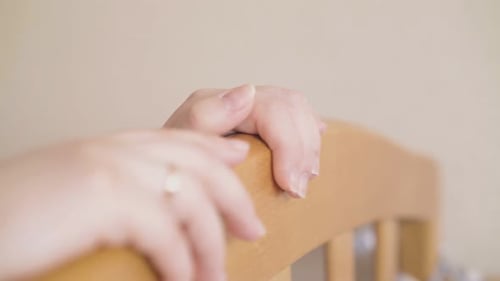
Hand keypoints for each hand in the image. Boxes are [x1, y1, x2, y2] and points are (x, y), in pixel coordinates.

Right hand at [0, 129, 264, 280]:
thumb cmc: (18, 221)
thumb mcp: (75, 196)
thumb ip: (116, 193)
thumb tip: (152, 214)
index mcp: (107, 147)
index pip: (176, 140)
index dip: (213, 148)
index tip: (238, 159)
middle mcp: (114, 149)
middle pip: (198, 164)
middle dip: (234, 197)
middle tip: (254, 229)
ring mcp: (110, 167)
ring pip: (191, 199)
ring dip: (211, 244)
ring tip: (217, 277)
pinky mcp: (104, 196)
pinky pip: (166, 231)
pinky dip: (182, 261)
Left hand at [165, 85, 325, 197]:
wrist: (168, 176)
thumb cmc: (173, 166)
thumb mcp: (182, 147)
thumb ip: (208, 117)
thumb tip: (248, 92)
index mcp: (217, 101)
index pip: (272, 109)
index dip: (289, 146)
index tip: (289, 185)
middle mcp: (237, 98)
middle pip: (292, 106)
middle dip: (302, 150)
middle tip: (297, 190)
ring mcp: (252, 106)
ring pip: (299, 109)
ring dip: (309, 146)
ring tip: (302, 179)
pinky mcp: (261, 121)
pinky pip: (297, 116)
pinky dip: (308, 134)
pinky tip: (308, 153)